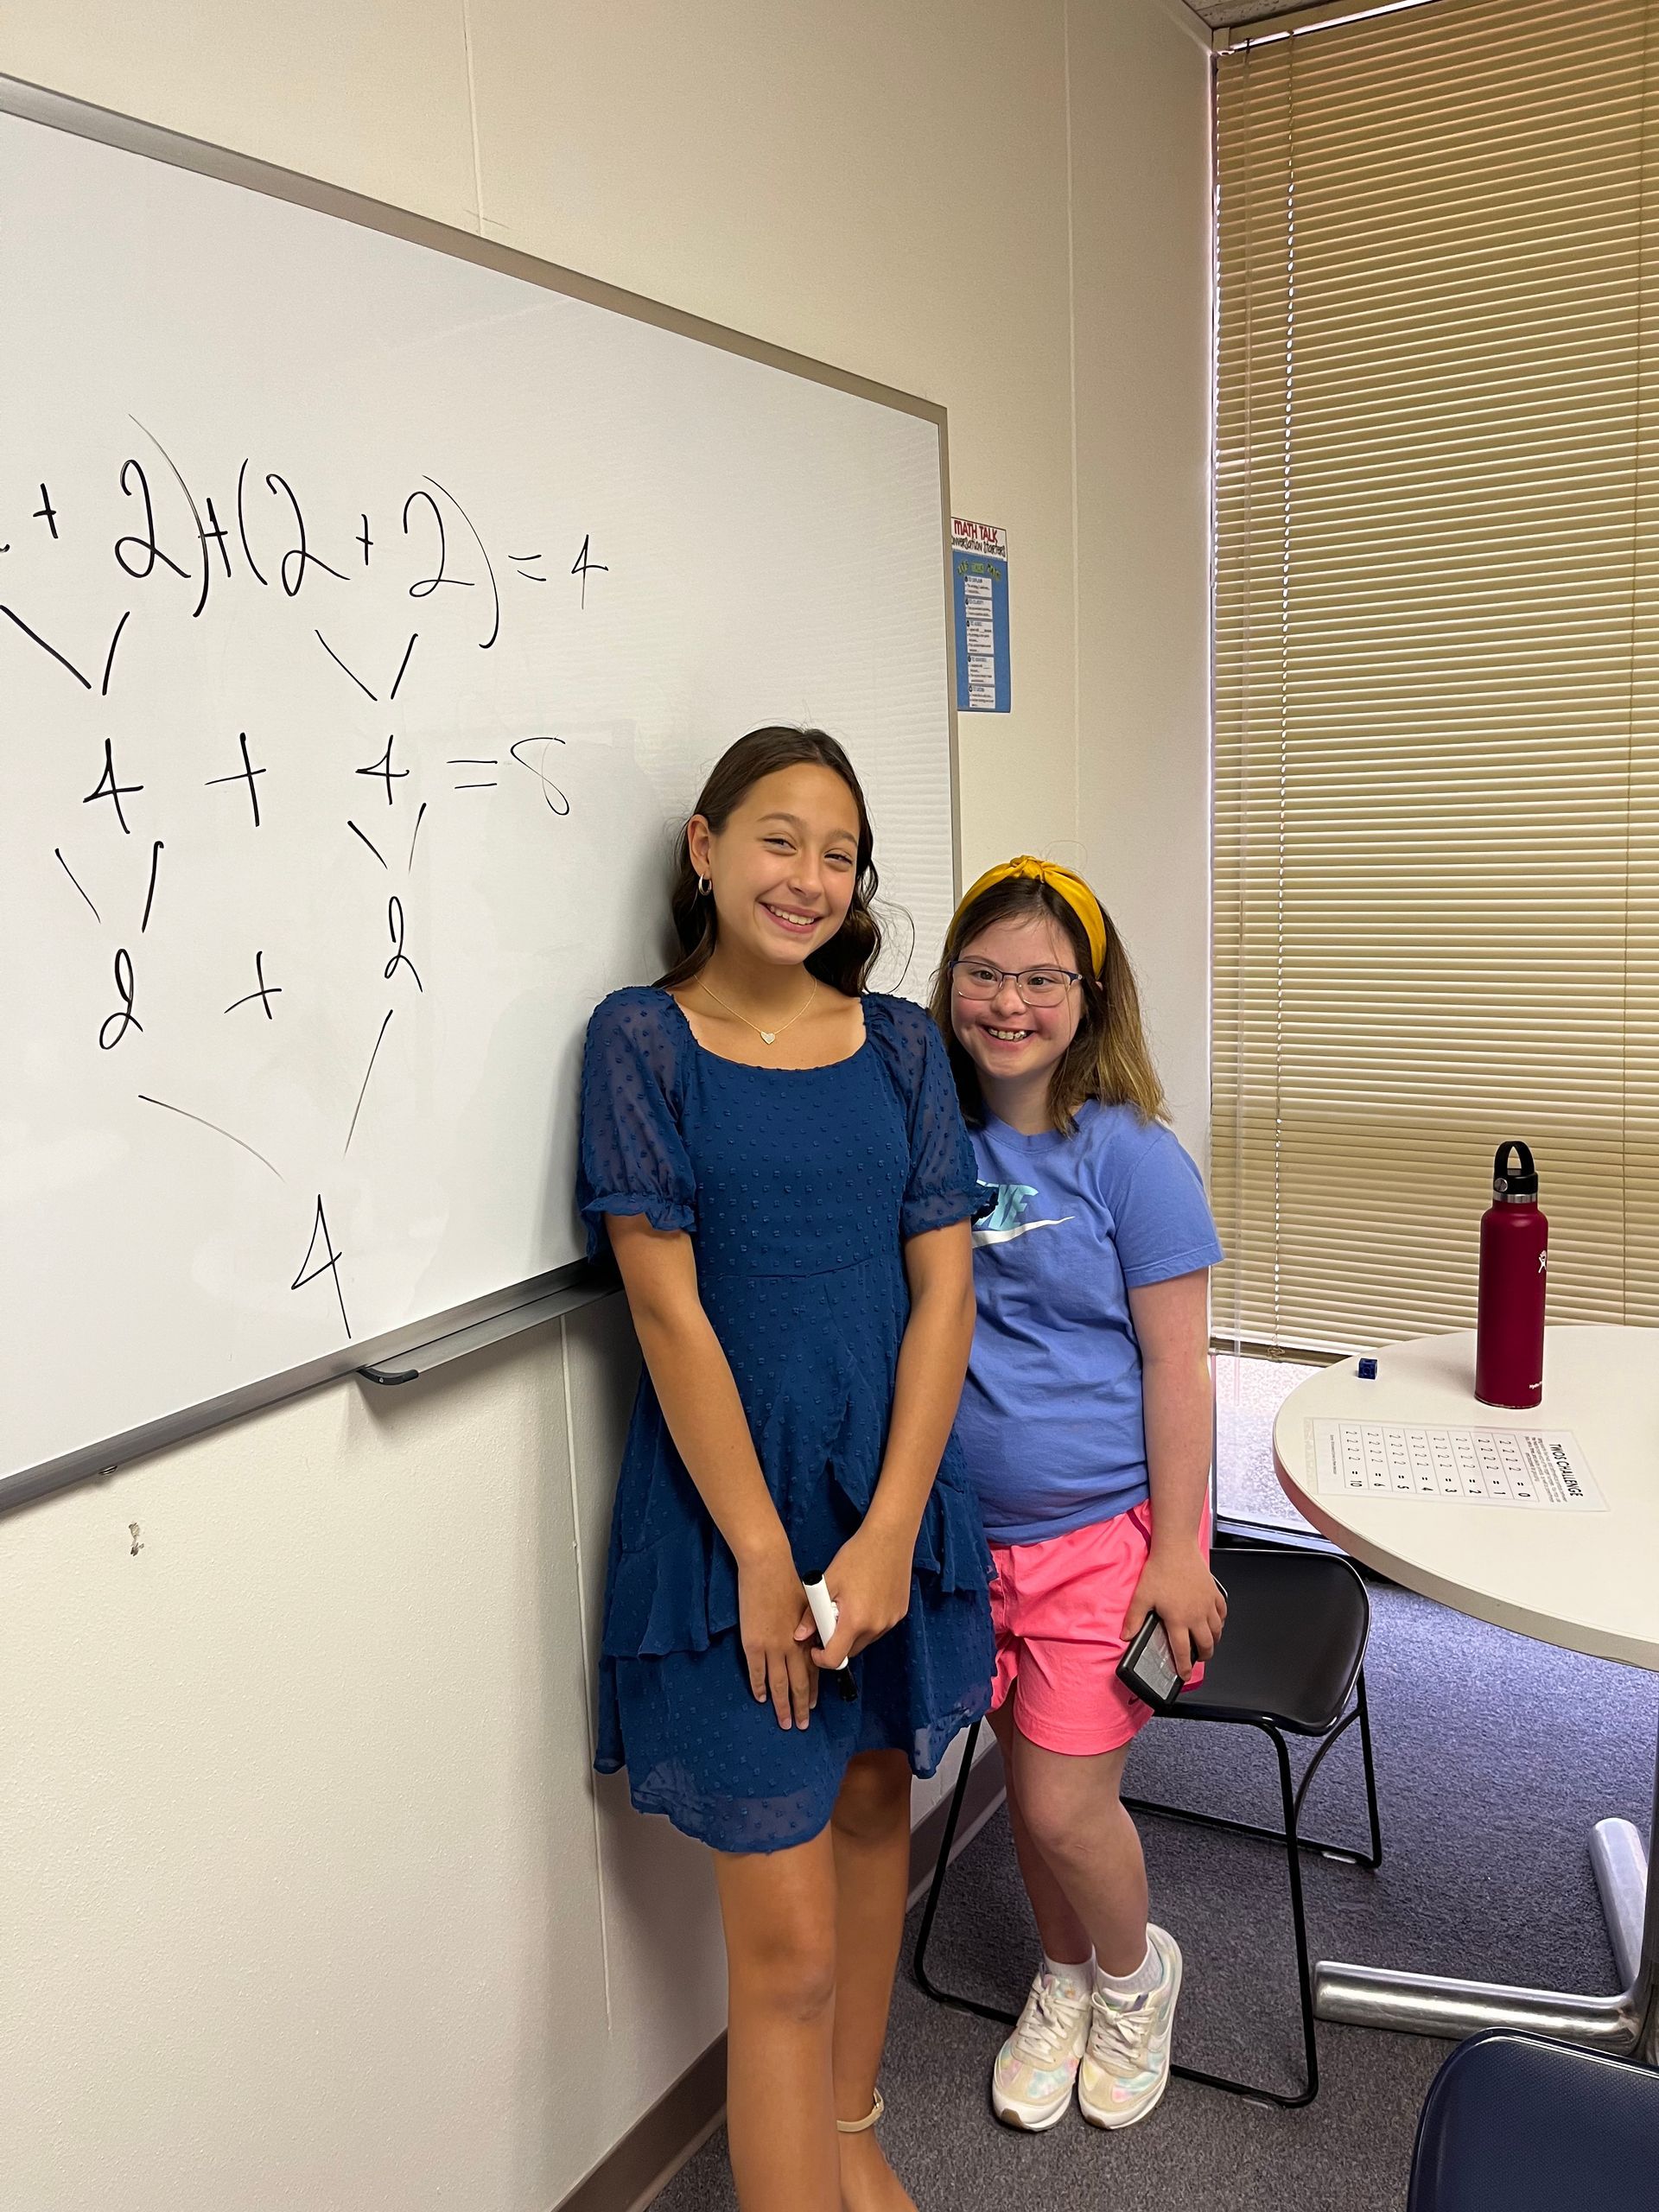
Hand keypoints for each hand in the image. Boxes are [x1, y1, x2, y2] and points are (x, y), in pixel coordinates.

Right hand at [738, 1543, 818, 1729]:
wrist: (767, 1568)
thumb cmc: (789, 1582)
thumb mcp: (808, 1607)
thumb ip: (810, 1629)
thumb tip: (811, 1643)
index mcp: (807, 1637)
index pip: (813, 1671)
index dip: (813, 1690)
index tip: (813, 1705)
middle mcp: (793, 1647)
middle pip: (798, 1683)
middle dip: (800, 1706)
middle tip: (801, 1724)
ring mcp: (772, 1647)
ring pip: (778, 1684)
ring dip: (781, 1705)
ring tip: (784, 1722)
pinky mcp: (753, 1643)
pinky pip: (756, 1672)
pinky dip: (759, 1687)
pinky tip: (761, 1698)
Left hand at [799, 1520, 913, 1671]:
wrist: (889, 1538)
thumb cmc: (856, 1556)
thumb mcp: (828, 1582)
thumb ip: (812, 1613)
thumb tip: (799, 1635)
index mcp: (855, 1621)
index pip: (835, 1659)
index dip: (820, 1658)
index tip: (814, 1646)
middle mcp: (876, 1627)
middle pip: (850, 1651)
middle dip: (836, 1642)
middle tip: (830, 1617)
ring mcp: (890, 1622)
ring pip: (865, 1640)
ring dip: (854, 1632)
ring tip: (850, 1602)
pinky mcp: (900, 1614)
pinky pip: (879, 1628)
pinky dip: (869, 1621)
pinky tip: (866, 1597)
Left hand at [1124, 1544, 1226, 1680]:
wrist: (1176, 1548)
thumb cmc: (1159, 1570)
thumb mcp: (1141, 1596)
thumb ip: (1134, 1619)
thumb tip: (1126, 1636)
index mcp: (1178, 1620)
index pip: (1183, 1651)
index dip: (1184, 1667)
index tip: (1185, 1675)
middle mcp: (1196, 1616)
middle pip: (1205, 1645)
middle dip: (1203, 1656)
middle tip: (1198, 1659)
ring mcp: (1208, 1605)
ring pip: (1217, 1631)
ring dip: (1213, 1641)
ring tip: (1207, 1643)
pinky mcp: (1215, 1593)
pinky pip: (1223, 1613)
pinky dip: (1221, 1621)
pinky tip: (1215, 1622)